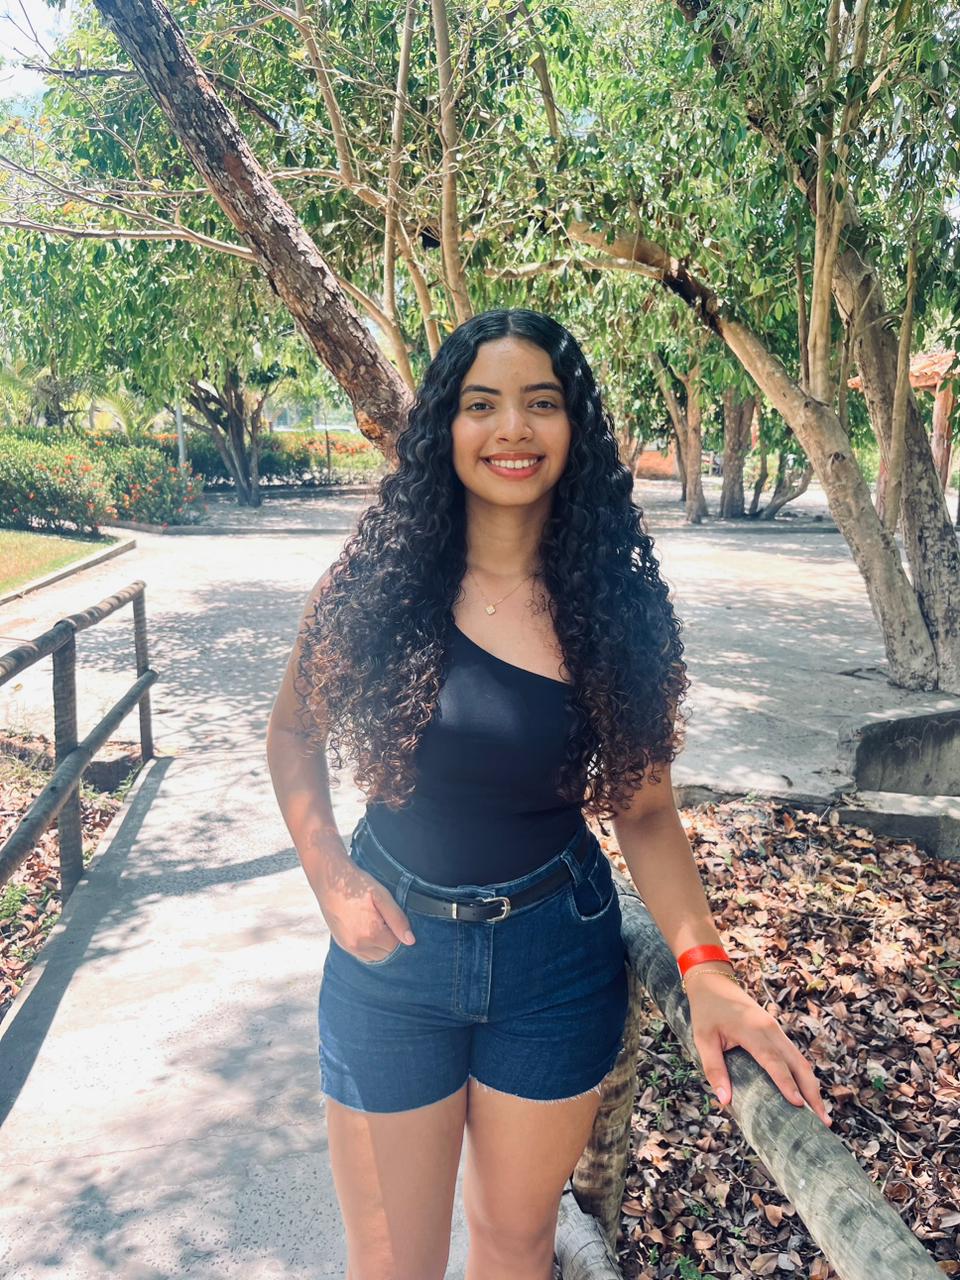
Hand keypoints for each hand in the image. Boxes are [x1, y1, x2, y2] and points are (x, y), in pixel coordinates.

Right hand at [317, 854, 415, 962]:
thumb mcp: (382, 896)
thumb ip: (397, 919)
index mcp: (370, 933)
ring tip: (375, 922)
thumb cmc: (357, 884)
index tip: (392, 916)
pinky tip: (367, 929)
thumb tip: (410, 941)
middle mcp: (358, 945)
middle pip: (385, 953)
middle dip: (390, 940)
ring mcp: (348, 946)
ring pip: (374, 956)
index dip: (398, 932)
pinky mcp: (341, 944)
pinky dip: (369, 947)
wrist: (330, 879)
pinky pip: (362, 954)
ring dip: (380, 945)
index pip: (396, 945)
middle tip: (384, 918)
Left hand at [685, 970, 831, 1126]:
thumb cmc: (707, 1011)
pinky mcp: (776, 1031)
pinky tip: (807, 1094)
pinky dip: (804, 1076)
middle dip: (812, 1093)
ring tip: (822, 1115)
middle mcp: (771, 1030)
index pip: (774, 1062)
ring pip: (801, 1060)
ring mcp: (776, 1029)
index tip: (799, 1105)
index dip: (787, 1084)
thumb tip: (724, 1101)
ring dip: (812, 1086)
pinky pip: (795, 1055)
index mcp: (753, 1031)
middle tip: (823, 1122)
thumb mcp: (703, 1039)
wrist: (713, 982)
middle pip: (799, 1064)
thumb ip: (714, 1069)